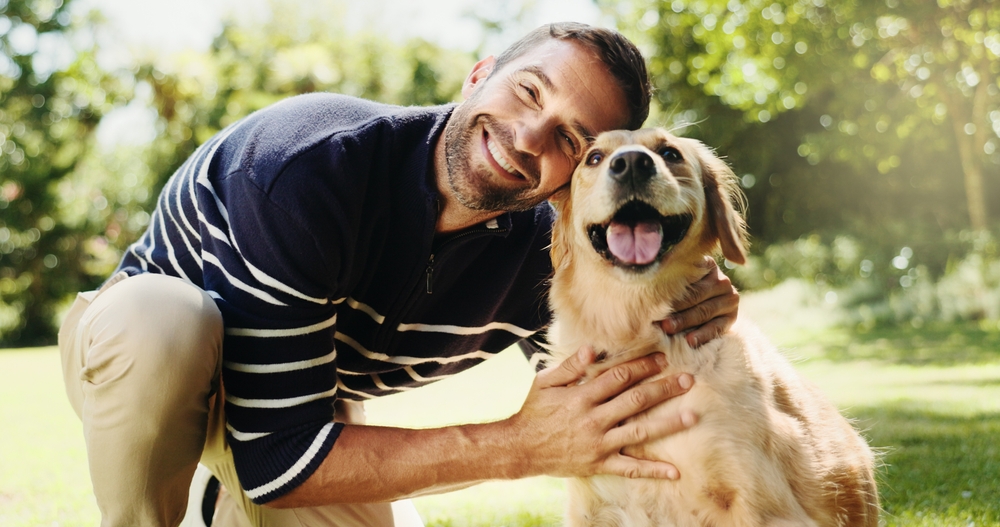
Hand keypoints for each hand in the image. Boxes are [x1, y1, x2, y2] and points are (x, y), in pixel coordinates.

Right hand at [509, 346, 695, 480]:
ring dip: (667, 424)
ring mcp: (598, 443)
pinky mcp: (599, 463)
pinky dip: (653, 470)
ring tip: (691, 416)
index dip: (642, 366)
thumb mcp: (545, 383)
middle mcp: (593, 420)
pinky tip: (675, 471)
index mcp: (581, 397)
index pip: (618, 377)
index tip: (662, 358)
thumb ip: (569, 367)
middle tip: (688, 380)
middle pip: (635, 401)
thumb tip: (591, 348)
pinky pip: (630, 468)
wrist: (519, 449)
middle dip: (663, 389)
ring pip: (639, 432)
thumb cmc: (533, 412)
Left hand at [660, 257, 738, 346]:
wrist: (704, 307)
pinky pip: (717, 327)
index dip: (670, 286)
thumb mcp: (676, 281)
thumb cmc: (679, 292)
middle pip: (696, 295)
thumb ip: (667, 278)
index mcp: (707, 265)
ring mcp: (729, 298)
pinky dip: (702, 335)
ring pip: (704, 311)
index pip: (688, 275)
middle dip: (675, 307)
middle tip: (658, 316)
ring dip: (685, 321)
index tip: (653, 295)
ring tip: (668, 329)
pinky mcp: (732, 317)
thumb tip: (644, 279)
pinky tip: (689, 341)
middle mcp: (721, 280)